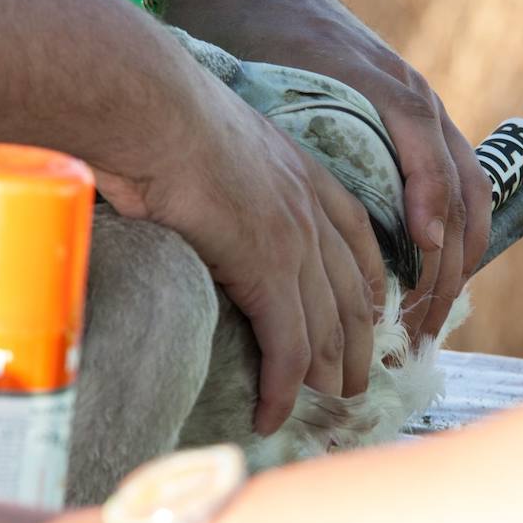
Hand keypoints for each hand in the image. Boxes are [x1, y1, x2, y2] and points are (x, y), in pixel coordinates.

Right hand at [94, 63, 384, 434]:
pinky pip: (287, 346)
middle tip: (357, 383)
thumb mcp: (216, 139)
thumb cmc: (161, 115)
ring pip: (327, 329)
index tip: (371, 319)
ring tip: (325, 410)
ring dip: (328, 378)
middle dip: (360, 346)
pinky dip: (281, 389)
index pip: (359, 242)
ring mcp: (294, 243)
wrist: (152, 107)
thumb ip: (226, 173)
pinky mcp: (265, 270)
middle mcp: (312, 211)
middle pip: (353, 295)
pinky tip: (271, 415)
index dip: (369, 287)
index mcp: (306, 175)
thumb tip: (196, 193)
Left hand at [159, 0, 489, 341]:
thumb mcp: (259, 85)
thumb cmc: (251, 38)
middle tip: (417, 331)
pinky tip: (437, 282)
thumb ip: (272, 143)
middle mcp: (417, 100)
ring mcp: (426, 109)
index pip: (428, 158)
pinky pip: (461, 184)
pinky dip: (457, 235)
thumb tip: (265, 226)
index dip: (428, 212)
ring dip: (458, 262)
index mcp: (383, 90)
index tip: (421, 263)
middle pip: (459, 191)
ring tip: (429, 323)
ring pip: (470, 194)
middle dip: (447, 267)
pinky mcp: (422, 122)